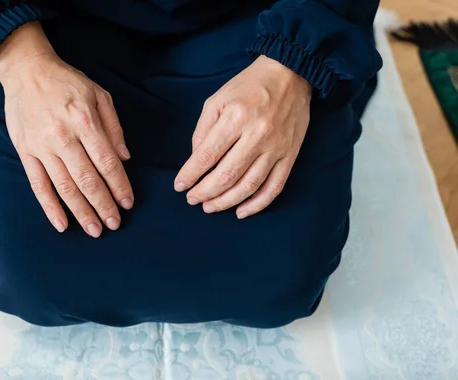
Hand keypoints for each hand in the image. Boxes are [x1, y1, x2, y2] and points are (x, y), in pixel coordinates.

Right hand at [0, 22, 132, 237]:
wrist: (26, 70)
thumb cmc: (67, 82)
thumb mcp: (99, 95)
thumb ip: (114, 128)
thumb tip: (125, 159)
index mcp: (84, 121)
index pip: (107, 163)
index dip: (119, 185)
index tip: (128, 202)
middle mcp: (63, 137)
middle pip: (87, 180)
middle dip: (103, 205)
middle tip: (115, 224)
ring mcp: (41, 147)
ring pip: (64, 187)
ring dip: (81, 212)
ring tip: (95, 230)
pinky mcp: (25, 152)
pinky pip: (38, 185)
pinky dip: (49, 207)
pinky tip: (61, 224)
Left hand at [174, 55, 310, 218]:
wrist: (291, 74)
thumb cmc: (248, 86)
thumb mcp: (217, 99)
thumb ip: (203, 130)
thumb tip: (196, 161)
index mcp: (235, 118)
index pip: (207, 155)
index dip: (191, 175)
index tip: (180, 186)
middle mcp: (257, 135)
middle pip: (227, 175)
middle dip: (205, 192)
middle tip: (193, 200)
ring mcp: (276, 147)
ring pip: (249, 185)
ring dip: (227, 201)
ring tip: (210, 207)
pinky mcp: (290, 155)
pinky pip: (275, 186)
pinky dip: (258, 204)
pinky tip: (242, 211)